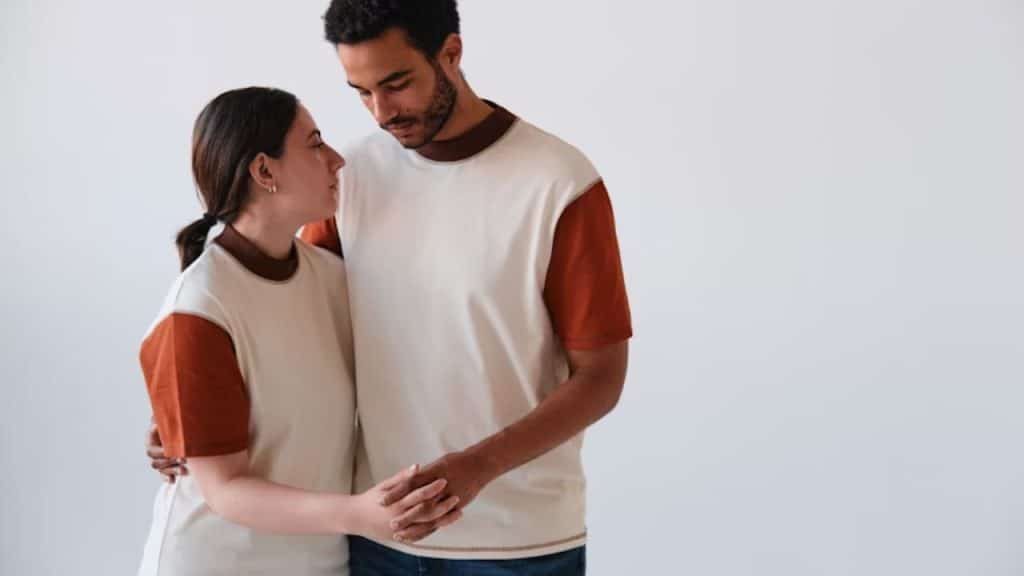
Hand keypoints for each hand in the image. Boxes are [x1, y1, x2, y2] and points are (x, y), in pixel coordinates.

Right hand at [146, 420, 186, 482]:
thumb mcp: (171, 419)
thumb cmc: (174, 423)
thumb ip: (165, 418)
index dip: (162, 445)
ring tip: (185, 470)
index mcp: (151, 436)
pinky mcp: (164, 467)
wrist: (181, 431)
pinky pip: (163, 475)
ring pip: (160, 468)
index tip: (172, 448)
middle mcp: (152, 449)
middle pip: (155, 458)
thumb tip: (161, 418)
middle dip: (169, 459)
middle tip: (183, 458)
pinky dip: (167, 478)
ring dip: (172, 469)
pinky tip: (172, 480)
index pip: (151, 443)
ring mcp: (158, 459)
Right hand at [351, 465, 461, 542]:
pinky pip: (422, 535)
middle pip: (426, 512)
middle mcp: (400, 517)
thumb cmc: (372, 498)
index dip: (432, 487)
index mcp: (396, 502)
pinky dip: (435, 529)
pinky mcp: (402, 536)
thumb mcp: (384, 485)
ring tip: (458, 511)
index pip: (418, 494)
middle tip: (457, 497)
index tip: (444, 480)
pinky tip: (446, 522)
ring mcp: (402, 529)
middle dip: (442, 505)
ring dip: (444, 519)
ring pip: (427, 526)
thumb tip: (417, 466)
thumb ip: (402, 477)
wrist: (356, 517)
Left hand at [382, 451, 496, 534]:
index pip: (410, 484)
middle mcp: (440, 488)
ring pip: (429, 516)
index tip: (381, 501)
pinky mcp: (456, 507)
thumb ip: (423, 474)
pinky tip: (417, 536)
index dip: (396, 493)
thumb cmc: (457, 461)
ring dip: (414, 527)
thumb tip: (408, 479)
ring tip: (400, 535)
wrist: (480, 465)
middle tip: (390, 523)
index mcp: (433, 474)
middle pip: (419, 504)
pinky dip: (428, 530)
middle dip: (405, 515)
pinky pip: (440, 522)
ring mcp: (449, 498)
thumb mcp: (438, 464)